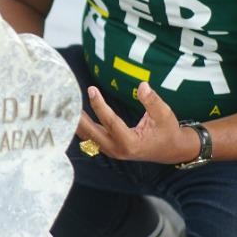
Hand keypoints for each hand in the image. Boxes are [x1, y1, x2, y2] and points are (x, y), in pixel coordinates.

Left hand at [77, 82, 199, 163]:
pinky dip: (82, 127)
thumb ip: (152, 101)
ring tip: (65, 106)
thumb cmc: (168, 131)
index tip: (91, 89)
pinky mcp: (110, 148)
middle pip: (91, 134)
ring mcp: (112, 151)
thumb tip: (142, 85)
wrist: (171, 150)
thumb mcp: (165, 115)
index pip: (110, 122)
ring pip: (88, 138)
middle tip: (67, 100)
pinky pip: (91, 138)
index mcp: (130, 143)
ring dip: (77, 123)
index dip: (99, 105)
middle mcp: (117, 150)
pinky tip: (74, 115)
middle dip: (78, 118)